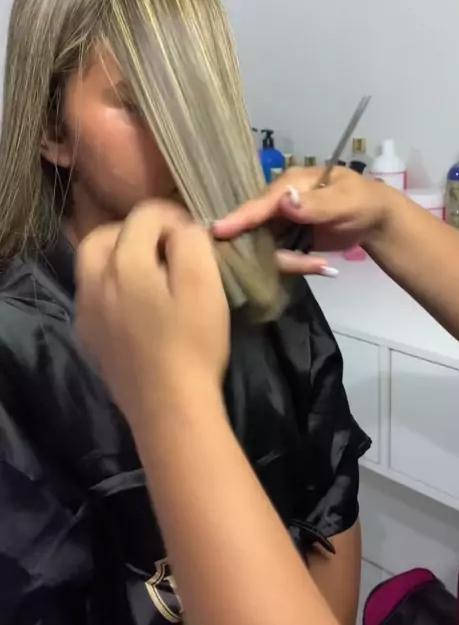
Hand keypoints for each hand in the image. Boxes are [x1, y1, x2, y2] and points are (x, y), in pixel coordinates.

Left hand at [75, 200, 229, 429]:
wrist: (170, 408)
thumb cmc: (194, 345)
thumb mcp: (205, 285)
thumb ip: (192, 242)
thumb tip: (182, 229)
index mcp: (125, 263)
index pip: (143, 215)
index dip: (172, 216)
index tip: (194, 235)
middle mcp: (94, 281)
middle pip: (104, 235)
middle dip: (135, 231)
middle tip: (166, 248)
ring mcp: (86, 312)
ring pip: (92, 264)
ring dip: (118, 257)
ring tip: (150, 274)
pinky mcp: (88, 337)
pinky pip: (92, 295)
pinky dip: (111, 286)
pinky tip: (136, 305)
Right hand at [212, 166, 389, 273]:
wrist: (374, 219)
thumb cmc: (362, 202)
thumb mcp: (345, 201)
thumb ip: (315, 203)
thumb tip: (284, 201)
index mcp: (290, 183)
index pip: (260, 202)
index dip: (240, 217)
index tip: (217, 231)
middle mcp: (278, 202)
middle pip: (257, 230)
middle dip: (275, 252)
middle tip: (310, 262)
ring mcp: (280, 222)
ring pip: (266, 247)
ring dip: (292, 261)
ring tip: (322, 264)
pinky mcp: (285, 239)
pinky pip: (279, 256)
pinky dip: (297, 264)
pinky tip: (322, 264)